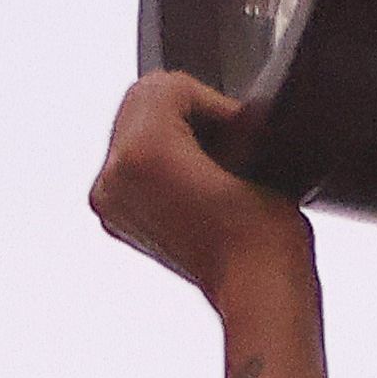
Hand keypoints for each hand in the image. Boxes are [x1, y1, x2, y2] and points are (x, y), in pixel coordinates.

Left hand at [90, 71, 316, 313]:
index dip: (214, 102)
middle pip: (141, 101)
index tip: (238, 132)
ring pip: (133, 130)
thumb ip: (219, 116)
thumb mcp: (254, 152)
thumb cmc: (265, 237)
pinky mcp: (116, 217)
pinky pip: (130, 164)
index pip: (170, 87)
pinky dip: (159, 162)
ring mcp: (111, 198)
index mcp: (143, 151)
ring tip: (211, 166)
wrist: (257, 290)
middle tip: (225, 144)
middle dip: (185, 113)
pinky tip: (194, 182)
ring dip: (172, 135)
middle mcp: (116, 173)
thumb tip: (214, 113)